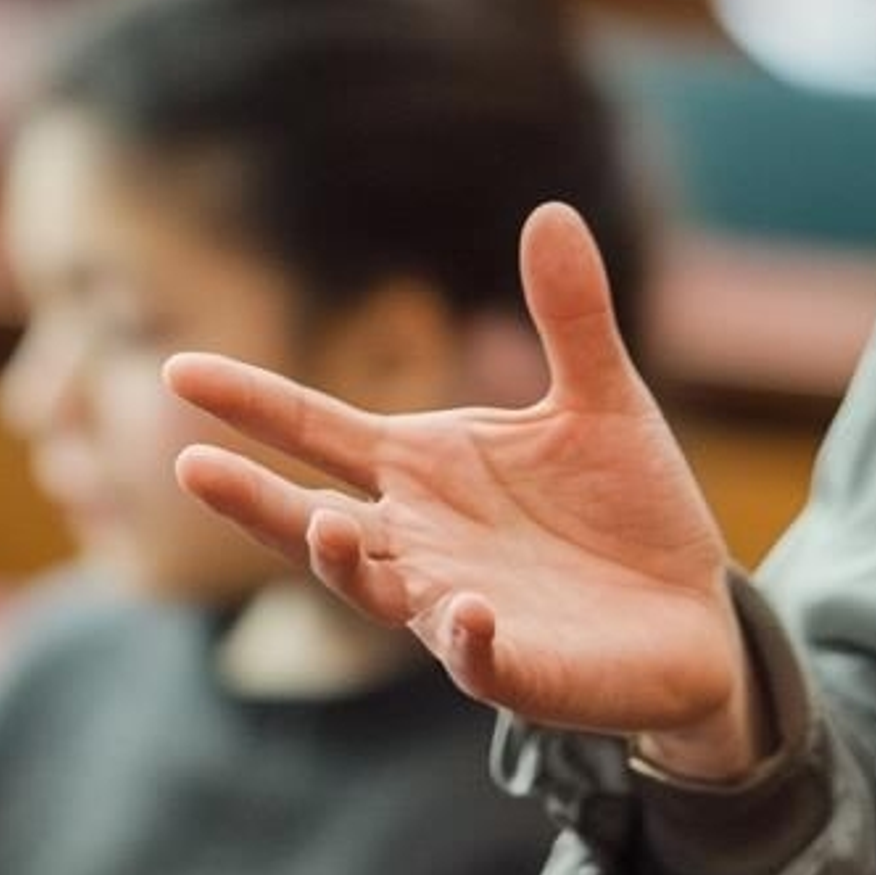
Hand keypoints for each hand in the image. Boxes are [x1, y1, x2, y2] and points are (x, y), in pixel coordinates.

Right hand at [167, 204, 767, 776]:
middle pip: (314, 520)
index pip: (316, 430)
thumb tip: (552, 208)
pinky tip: (468, 611)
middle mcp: (420, 541)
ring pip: (375, 592)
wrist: (696, 616)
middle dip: (254, 500)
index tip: (179, 370)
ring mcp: (457, 607)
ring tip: (328, 530)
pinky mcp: (516, 666)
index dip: (251, 403)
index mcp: (423, 470)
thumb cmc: (627, 509)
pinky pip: (478, 659)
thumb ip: (568, 315)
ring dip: (345, 566)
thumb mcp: (602, 397)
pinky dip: (467, 638)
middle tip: (189, 464)